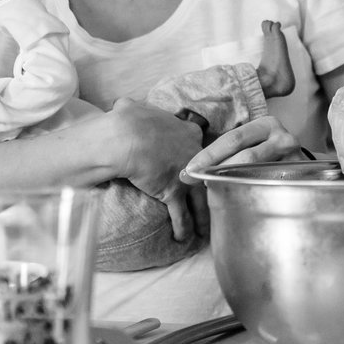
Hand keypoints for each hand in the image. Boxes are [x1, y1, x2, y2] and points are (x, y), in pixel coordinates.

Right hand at [105, 98, 213, 243]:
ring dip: (205, 216)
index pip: (203, 144)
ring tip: (208, 230)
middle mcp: (194, 155)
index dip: (206, 155)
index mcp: (188, 132)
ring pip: (202, 200)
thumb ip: (134, 107)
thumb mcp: (135, 106)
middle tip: (220, 200)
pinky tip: (184, 239)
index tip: (206, 164)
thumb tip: (122, 104)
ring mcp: (187, 176)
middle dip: (216, 189)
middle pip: (211, 175)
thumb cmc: (129, 119)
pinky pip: (182, 215)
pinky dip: (183, 228)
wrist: (127, 137)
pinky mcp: (174, 193)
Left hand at [173, 116, 306, 240]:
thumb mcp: (252, 146)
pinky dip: (249, 191)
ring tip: (210, 188)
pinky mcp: (299, 176)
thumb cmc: (269, 158)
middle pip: (244, 154)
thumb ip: (228, 154)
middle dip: (215, 167)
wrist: (306, 171)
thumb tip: (189, 172)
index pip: (233, 138)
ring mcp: (294, 157)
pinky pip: (270, 185)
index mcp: (266, 124)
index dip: (209, 154)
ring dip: (230, 180)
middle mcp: (282, 137)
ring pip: (257, 170)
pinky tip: (235, 198)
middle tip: (192, 180)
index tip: (188, 169)